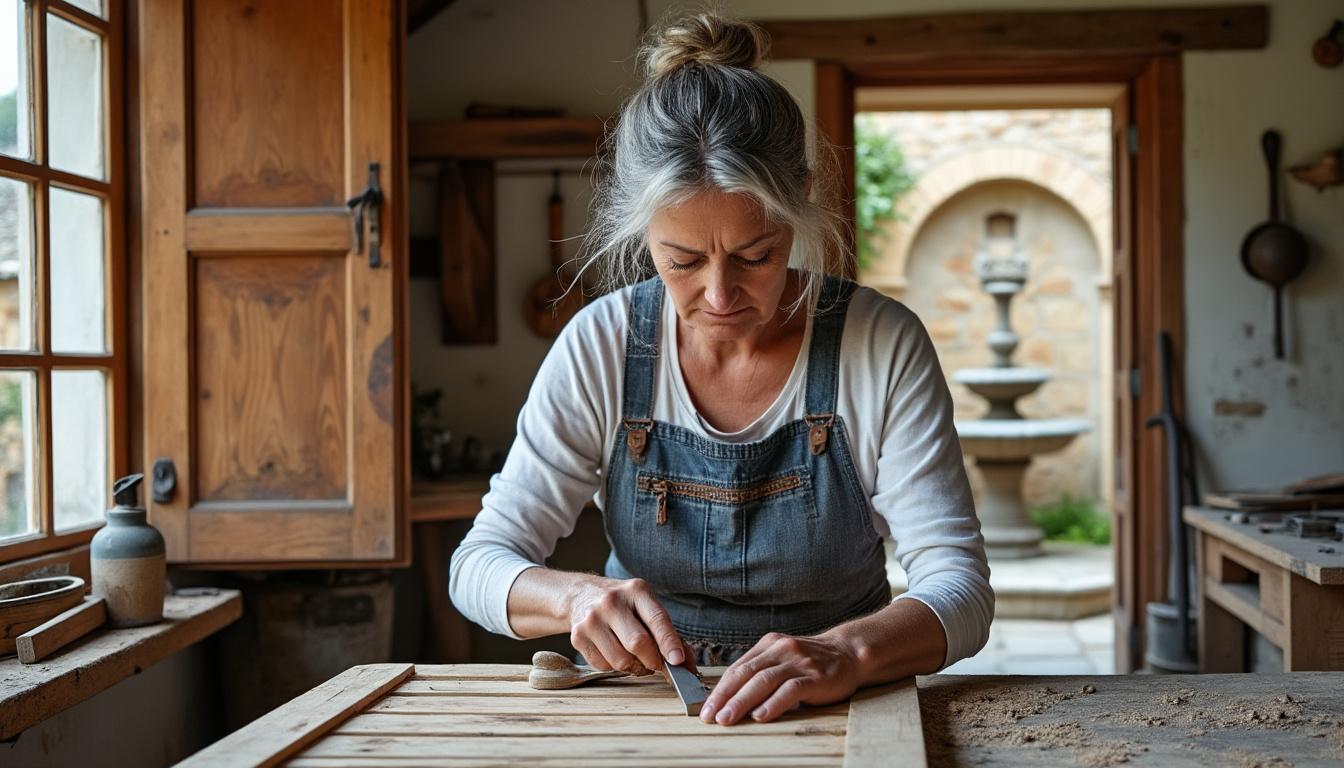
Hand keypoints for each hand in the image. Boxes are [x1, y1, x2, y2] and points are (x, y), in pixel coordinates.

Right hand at [566, 576, 695, 675]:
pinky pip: (604, 666)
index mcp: (636, 590)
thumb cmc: (623, 605)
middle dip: (653, 661)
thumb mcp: (646, 606)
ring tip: (635, 658)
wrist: (581, 595)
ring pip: (621, 660)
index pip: (657, 619)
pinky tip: (614, 652)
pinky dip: (614, 667)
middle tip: (658, 665)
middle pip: (638, 643)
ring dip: (634, 667)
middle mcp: (612, 602)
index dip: (669, 643)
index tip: (678, 661)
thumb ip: (669, 633)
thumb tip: (687, 664)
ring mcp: (592, 619)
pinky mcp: (578, 636)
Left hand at [701, 632, 860, 724]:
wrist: (849, 653)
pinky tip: (761, 716)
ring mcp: (798, 662)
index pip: (737, 668)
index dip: (719, 689)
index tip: (706, 708)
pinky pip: (789, 690)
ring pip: (763, 681)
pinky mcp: (815, 676)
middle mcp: (781, 650)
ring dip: (741, 702)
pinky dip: (773, 703)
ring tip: (728, 718)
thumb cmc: (811, 662)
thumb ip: (761, 672)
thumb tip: (730, 698)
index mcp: (769, 645)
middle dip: (724, 697)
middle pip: (745, 674)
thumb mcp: (783, 659)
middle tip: (710, 716)